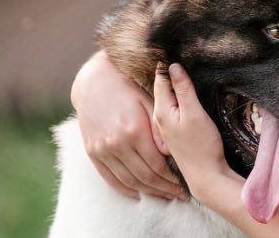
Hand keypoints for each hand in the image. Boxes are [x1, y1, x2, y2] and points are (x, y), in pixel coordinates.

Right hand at [70, 50, 186, 199]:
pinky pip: (110, 179)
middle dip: (164, 188)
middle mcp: (116, 144)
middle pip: (145, 176)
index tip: (185, 183)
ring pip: (129, 181)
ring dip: (148, 192)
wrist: (94, 82)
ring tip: (165, 196)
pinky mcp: (93, 153)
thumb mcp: (148, 101)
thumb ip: (159, 127)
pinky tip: (139, 194)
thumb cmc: (128, 87)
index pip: (158, 164)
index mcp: (134, 130)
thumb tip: (170, 152)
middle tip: (179, 195)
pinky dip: (126, 189)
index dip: (173, 177)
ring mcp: (102, 150)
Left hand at [152, 63, 230, 198]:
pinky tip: (180, 94)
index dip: (164, 62)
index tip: (166, 45)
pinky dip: (174, 97)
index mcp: (161, 110)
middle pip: (160, 88)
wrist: (206, 177)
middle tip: (169, 51)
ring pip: (165, 98)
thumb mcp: (194, 113)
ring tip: (173, 68)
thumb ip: (183, 89)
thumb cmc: (201, 145)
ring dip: (169, 84)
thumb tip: (173, 66)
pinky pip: (170, 109)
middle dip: (165, 71)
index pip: (160, 79)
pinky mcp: (174, 134)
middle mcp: (159, 117)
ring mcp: (165, 127)